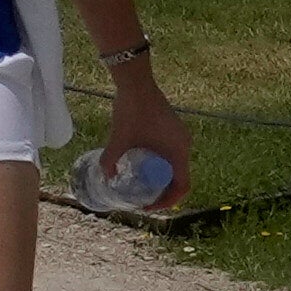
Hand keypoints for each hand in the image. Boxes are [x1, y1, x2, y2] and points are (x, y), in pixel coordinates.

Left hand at [101, 59, 195, 201]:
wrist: (137, 84)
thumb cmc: (130, 111)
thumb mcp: (119, 139)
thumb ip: (110, 159)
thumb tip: (104, 177)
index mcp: (179, 152)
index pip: (182, 186)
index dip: (168, 201)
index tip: (149, 206)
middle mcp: (185, 147)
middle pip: (179, 179)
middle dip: (163, 193)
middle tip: (143, 200)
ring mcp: (181, 138)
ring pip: (175, 167)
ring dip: (162, 179)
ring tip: (142, 187)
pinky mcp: (174, 130)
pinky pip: (172, 155)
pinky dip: (162, 166)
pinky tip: (144, 168)